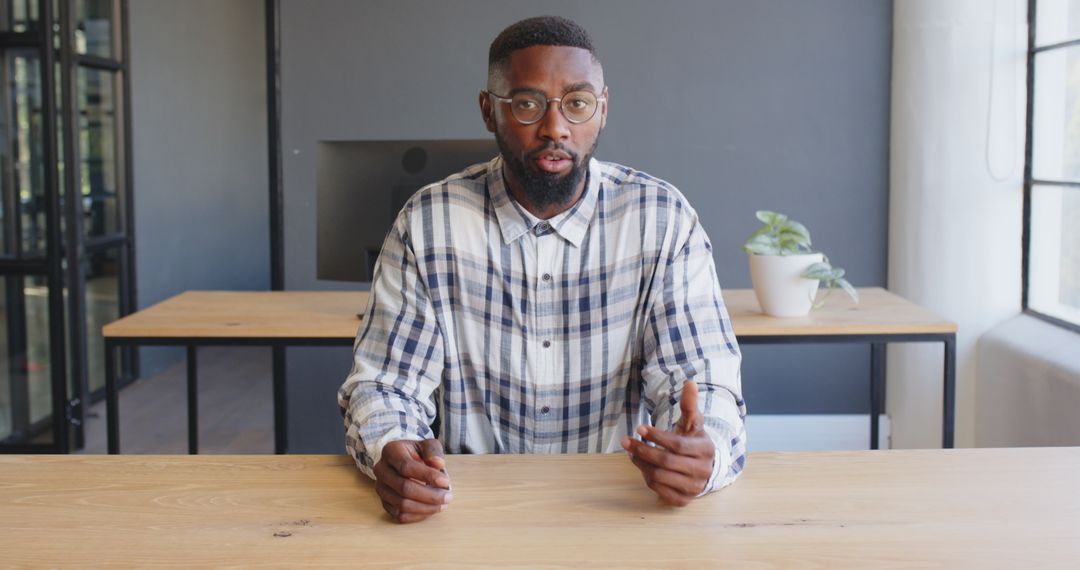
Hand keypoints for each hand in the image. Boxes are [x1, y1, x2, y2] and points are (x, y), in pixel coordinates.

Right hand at [373, 438, 452, 522]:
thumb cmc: (417, 453)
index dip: (427, 476)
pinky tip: (431, 509)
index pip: (407, 467)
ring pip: (402, 504)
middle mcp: (381, 470)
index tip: (445, 482)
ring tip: (442, 504)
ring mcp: (380, 488)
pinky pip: (400, 515)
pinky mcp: (384, 502)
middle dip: (429, 495)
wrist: (404, 460)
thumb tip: (438, 464)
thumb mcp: (428, 444)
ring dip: (425, 507)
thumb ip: (433, 451)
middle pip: (404, 488)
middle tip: (447, 497)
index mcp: (391, 451)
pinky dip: (418, 515)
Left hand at [622, 380, 714, 505]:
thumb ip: (689, 404)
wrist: (702, 466)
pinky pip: (659, 491)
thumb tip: (689, 383)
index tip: (639, 427)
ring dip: (641, 464)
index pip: (677, 445)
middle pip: (666, 462)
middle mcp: (702, 471)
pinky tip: (642, 466)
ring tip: (632, 452)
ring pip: (659, 477)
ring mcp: (694, 487)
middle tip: (626, 441)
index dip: (656, 436)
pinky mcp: (684, 500)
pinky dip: (647, 478)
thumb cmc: (692, 440)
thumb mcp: (692, 422)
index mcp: (705, 449)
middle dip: (642, 450)